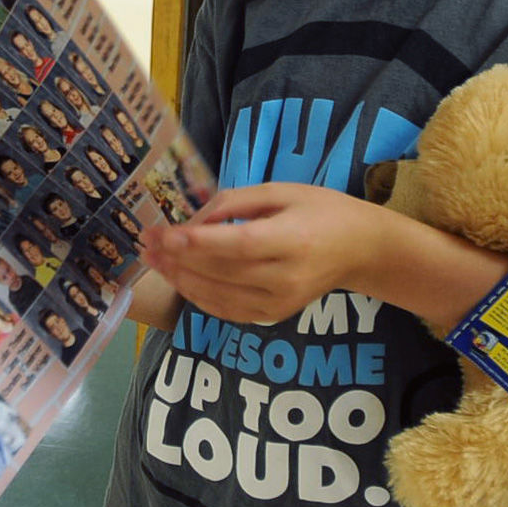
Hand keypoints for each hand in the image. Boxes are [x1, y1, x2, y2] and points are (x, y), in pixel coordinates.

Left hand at [140, 182, 382, 323]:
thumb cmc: (321, 210)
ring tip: (153, 261)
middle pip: (222, 272)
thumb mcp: (281, 191)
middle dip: (178, 259)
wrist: (361, 249)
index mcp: (293, 240)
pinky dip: (199, 297)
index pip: (238, 245)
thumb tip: (192, 221)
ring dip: (181, 279)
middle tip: (146, 243)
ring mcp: (280, 302)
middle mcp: (286, 278)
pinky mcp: (274, 315)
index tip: (163, 233)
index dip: (197, 243)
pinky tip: (179, 280)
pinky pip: (228, 310)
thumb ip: (234, 204)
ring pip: (219, 296)